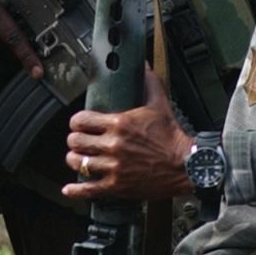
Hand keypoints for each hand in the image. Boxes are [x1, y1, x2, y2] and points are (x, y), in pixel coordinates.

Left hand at [63, 68, 193, 201]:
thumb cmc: (172, 136)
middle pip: (76, 141)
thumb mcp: (159, 104)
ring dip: (75, 160)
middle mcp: (113, 145)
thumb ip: (148, 82)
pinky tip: (69, 189)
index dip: (77, 122)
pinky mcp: (117, 186)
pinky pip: (89, 189)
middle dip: (74, 140)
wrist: (186, 164)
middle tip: (78, 141)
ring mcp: (114, 167)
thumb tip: (144, 64)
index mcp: (119, 124)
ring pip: (78, 163)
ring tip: (78, 159)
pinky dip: (76, 190)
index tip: (79, 124)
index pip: (81, 120)